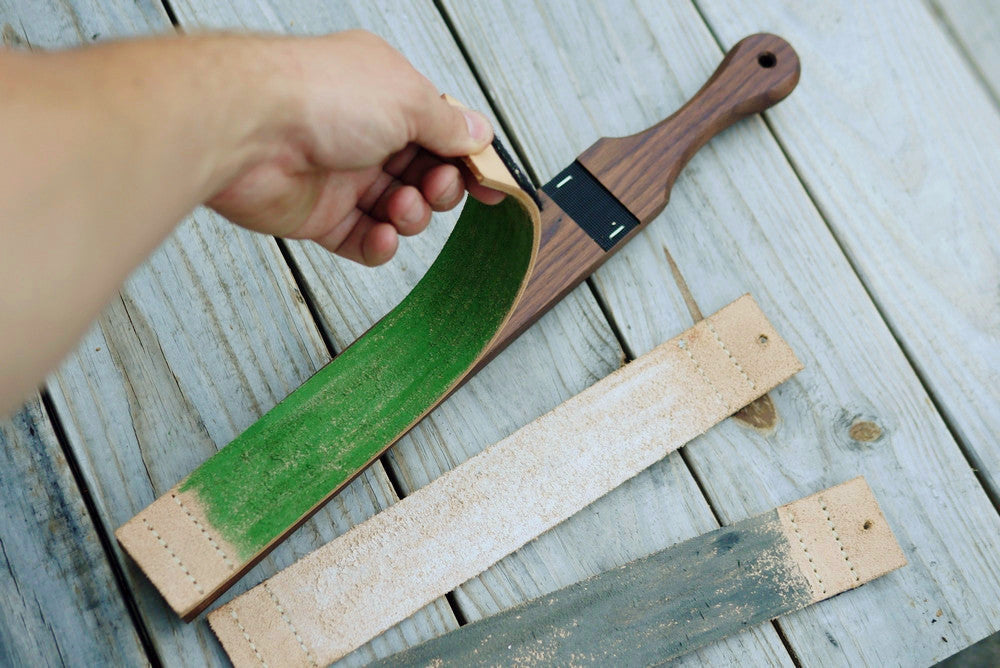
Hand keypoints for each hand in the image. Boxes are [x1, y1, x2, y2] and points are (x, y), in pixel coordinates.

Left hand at [207, 31, 504, 265]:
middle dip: (440, 187)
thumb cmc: (319, 96)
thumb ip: (448, 125)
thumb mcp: (408, 99)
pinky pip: (362, 239)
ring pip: (397, 209)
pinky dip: (378, 244)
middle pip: (423, 172)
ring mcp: (340, 174)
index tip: (491, 183)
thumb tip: (478, 134)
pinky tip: (381, 236)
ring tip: (400, 207)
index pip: (440, 129)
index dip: (468, 158)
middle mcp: (362, 131)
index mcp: (385, 92)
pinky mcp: (318, 214)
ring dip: (410, 215)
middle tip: (437, 187)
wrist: (249, 129)